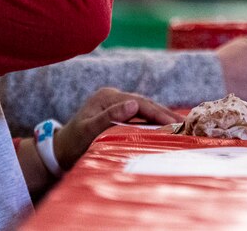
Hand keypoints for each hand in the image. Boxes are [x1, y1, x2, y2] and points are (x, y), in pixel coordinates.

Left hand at [53, 88, 180, 170]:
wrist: (60, 150)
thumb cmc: (73, 143)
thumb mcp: (88, 130)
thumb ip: (110, 116)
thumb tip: (133, 103)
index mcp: (107, 96)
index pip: (139, 102)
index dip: (158, 112)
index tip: (174, 122)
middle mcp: (113, 96)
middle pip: (144, 103)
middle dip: (164, 113)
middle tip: (185, 124)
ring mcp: (115, 104)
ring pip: (144, 108)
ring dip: (161, 116)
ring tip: (181, 126)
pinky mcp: (117, 113)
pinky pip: (140, 115)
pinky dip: (153, 121)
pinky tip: (165, 127)